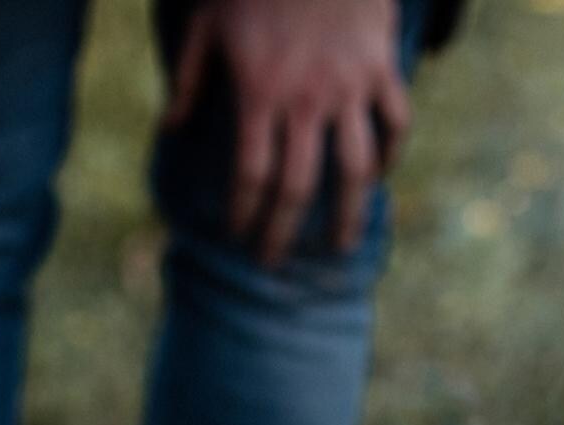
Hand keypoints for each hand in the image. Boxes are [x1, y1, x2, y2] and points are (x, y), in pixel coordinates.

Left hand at [166, 0, 409, 261]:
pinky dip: (390, 154)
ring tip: (340, 248)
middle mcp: (306, 100)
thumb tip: (170, 130)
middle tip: (272, 263)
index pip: (250, 175)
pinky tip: (378, 178)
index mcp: (260, 93)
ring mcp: (348, 86)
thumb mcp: (207, 22)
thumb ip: (188, 79)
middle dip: (283, 233)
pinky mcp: (380, 67)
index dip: (243, 214)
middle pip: (296, 188)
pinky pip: (393, 122)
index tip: (237, 237)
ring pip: (353, 169)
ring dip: (348, 215)